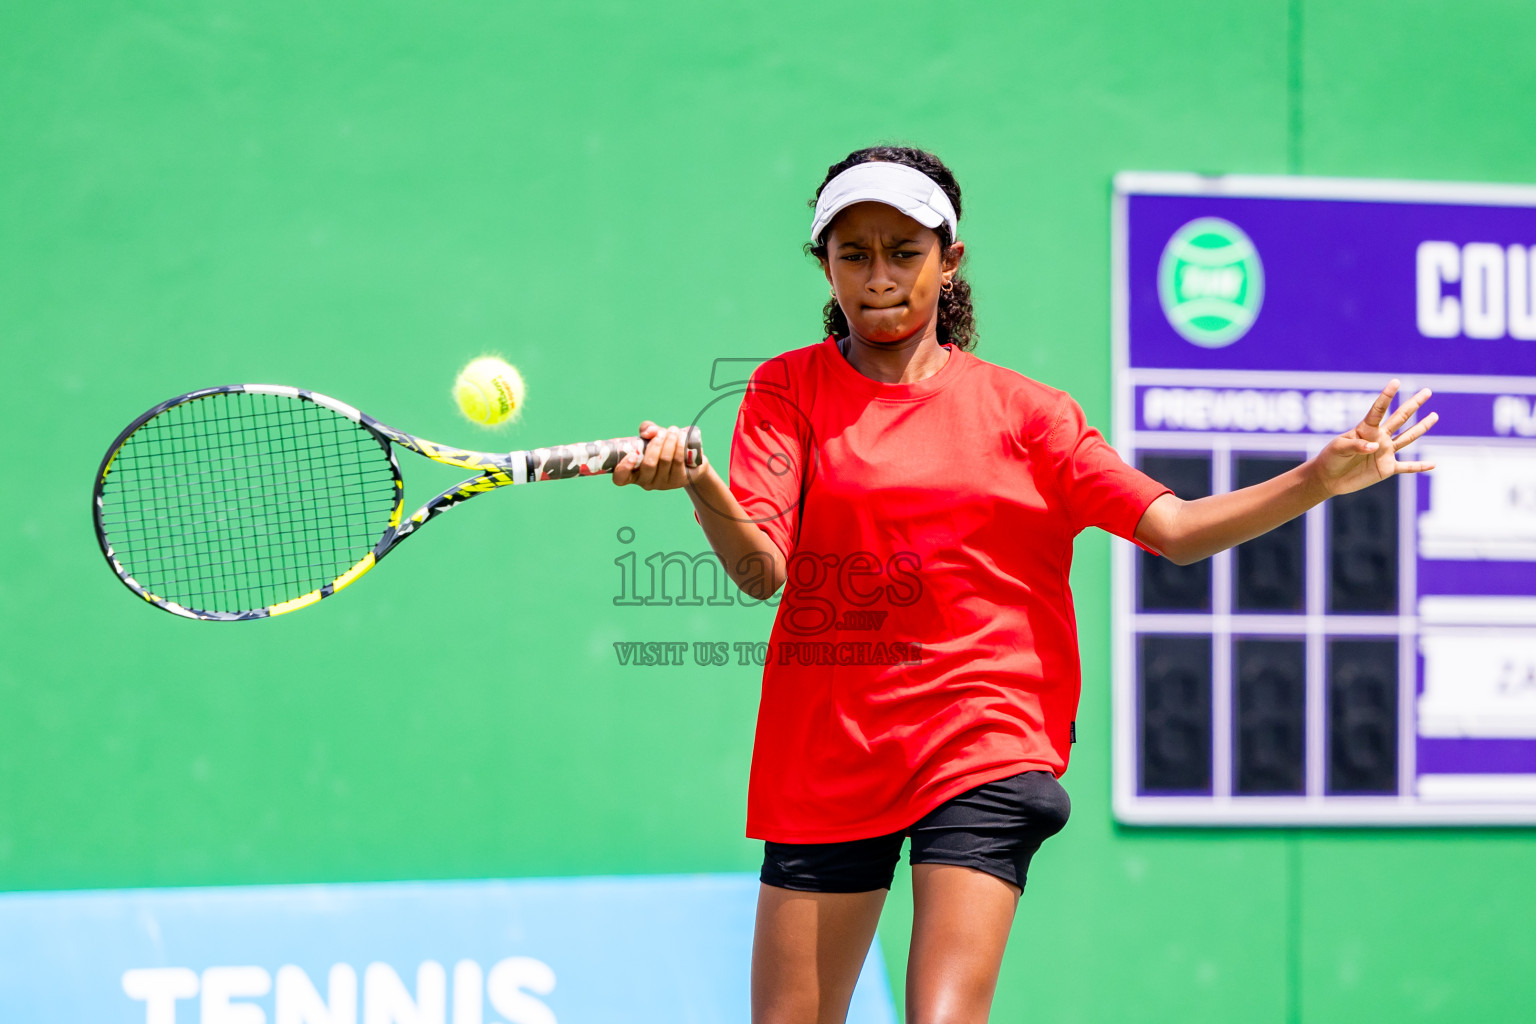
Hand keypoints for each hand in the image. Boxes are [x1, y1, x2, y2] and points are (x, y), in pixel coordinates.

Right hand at [612, 421, 706, 489]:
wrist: (688, 459)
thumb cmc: (663, 447)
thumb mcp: (652, 436)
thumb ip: (647, 429)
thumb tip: (649, 432)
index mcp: (633, 473)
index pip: (621, 478)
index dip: (624, 468)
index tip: (632, 454)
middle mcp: (646, 481)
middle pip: (648, 465)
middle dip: (656, 444)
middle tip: (662, 433)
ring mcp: (663, 483)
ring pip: (665, 460)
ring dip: (669, 441)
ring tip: (673, 430)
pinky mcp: (679, 480)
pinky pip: (678, 461)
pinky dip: (679, 446)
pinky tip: (681, 437)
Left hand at [1312, 380, 1436, 496]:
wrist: (1328, 478)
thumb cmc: (1330, 457)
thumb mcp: (1339, 448)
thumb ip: (1356, 445)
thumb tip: (1376, 446)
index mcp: (1366, 429)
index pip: (1378, 409)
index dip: (1386, 396)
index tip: (1396, 381)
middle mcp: (1379, 437)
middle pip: (1400, 418)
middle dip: (1414, 404)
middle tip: (1427, 391)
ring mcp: (1385, 452)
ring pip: (1408, 438)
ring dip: (1421, 427)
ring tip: (1434, 416)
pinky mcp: (1386, 469)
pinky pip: (1407, 467)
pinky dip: (1419, 467)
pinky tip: (1433, 465)